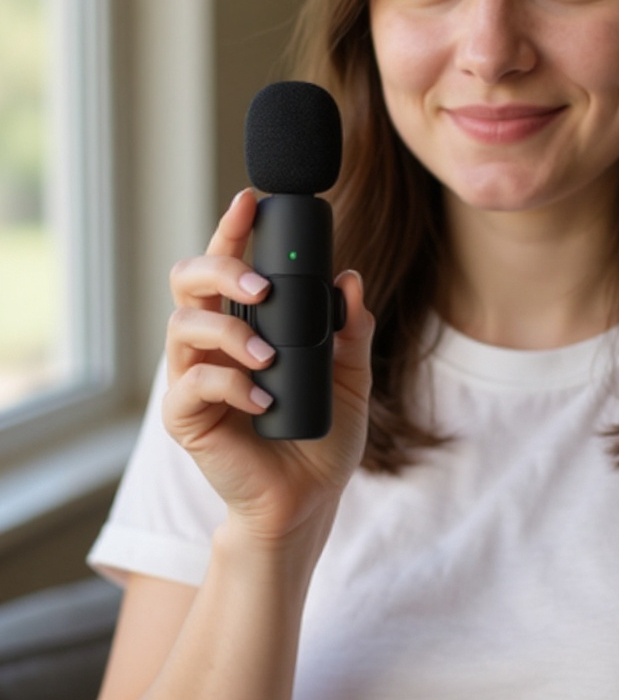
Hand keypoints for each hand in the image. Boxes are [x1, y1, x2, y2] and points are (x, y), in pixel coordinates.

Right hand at [162, 189, 373, 542]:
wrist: (308, 499)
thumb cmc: (322, 434)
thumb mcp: (353, 377)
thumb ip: (352, 330)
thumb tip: (351, 280)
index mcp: (247, 324)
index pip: (229, 265)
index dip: (232, 229)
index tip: (251, 200)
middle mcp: (213, 343)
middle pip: (189, 280)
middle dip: (221, 268)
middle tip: (263, 287)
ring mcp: (195, 378)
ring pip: (183, 325)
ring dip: (231, 332)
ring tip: (270, 357)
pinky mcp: (186, 417)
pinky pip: (193, 384)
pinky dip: (231, 385)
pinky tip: (264, 401)